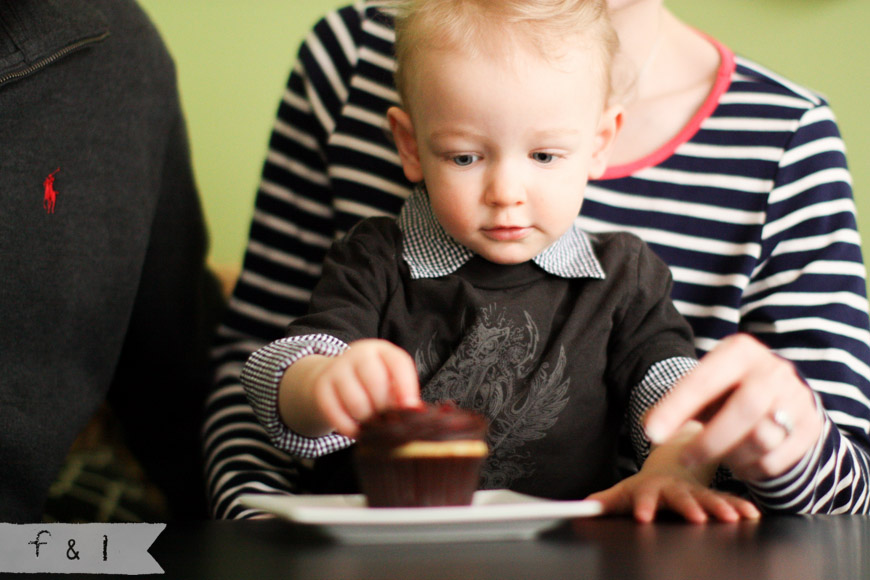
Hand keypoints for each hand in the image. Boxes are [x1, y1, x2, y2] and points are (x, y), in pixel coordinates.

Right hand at [281, 339, 420, 437]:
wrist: (332, 376)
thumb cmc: (371, 382)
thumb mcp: (389, 379)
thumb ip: (402, 393)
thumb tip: (413, 413)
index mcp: (381, 350)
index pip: (398, 363)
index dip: (407, 387)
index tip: (410, 409)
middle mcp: (358, 354)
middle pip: (376, 384)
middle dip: (385, 409)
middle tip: (389, 422)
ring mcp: (337, 369)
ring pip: (357, 403)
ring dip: (368, 421)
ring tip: (373, 426)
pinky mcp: (321, 387)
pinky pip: (337, 414)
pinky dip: (349, 427)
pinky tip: (357, 430)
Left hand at [588, 421, 760, 522]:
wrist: (673, 465)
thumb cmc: (647, 485)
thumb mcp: (626, 491)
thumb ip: (607, 500)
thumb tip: (585, 506)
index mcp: (652, 487)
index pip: (646, 496)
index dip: (644, 506)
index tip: (643, 516)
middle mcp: (676, 487)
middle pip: (682, 497)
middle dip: (689, 507)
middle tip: (697, 518)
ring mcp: (696, 490)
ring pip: (709, 498)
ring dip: (720, 506)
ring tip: (731, 517)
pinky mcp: (714, 494)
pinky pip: (728, 499)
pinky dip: (739, 506)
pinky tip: (751, 514)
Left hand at [644, 333, 822, 481]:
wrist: (782, 397)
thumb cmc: (728, 393)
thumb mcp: (705, 388)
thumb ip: (678, 404)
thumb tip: (648, 426)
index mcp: (740, 351)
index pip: (704, 381)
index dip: (675, 408)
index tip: (651, 432)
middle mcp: (773, 370)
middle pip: (744, 410)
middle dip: (710, 441)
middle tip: (684, 458)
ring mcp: (797, 398)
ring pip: (761, 438)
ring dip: (732, 455)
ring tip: (719, 453)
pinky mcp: (810, 428)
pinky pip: (775, 460)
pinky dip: (751, 469)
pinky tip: (741, 462)